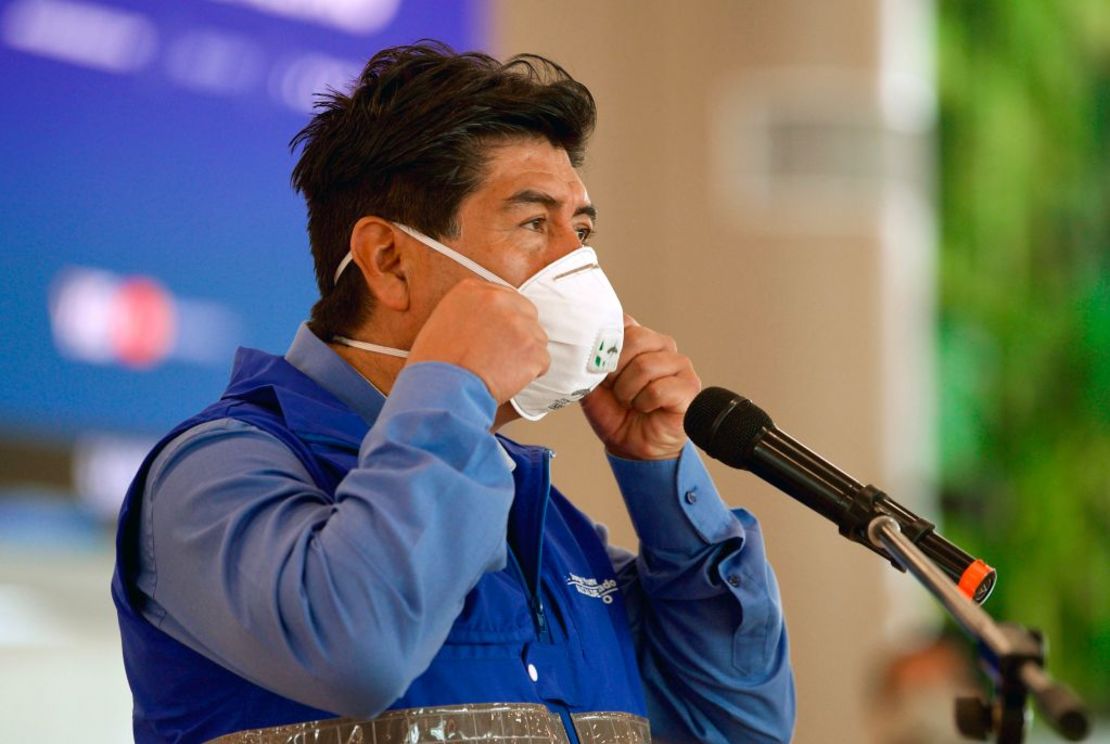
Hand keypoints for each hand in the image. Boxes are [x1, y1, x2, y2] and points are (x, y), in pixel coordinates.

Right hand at [408, 278, 549, 404]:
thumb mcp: (442, 322)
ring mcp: (518, 323)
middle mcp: (498, 301)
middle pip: (527, 313)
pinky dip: (530, 374)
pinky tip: (507, 380)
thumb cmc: (435, 364)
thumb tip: (488, 322)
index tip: (498, 336)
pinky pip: (542, 361)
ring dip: (524, 355)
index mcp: (472, 290)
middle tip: (502, 356)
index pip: (505, 297)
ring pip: (536, 338)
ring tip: (499, 371)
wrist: (442, 389)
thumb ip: (470, 313)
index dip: (504, 321)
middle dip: (519, 334)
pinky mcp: (533, 348)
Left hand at [580, 316, 700, 459]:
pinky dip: (644, 403)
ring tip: (630, 402)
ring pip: (645, 366)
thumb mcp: (593, 383)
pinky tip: (646, 409)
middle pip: (635, 339)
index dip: (607, 347)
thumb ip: (590, 358)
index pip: (624, 322)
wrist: (631, 446)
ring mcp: (679, 365)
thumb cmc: (615, 413)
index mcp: (639, 339)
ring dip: (628, 391)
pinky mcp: (689, 387)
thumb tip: (584, 339)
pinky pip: (658, 389)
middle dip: (616, 371)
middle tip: (616, 391)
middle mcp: (662, 346)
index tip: (600, 369)